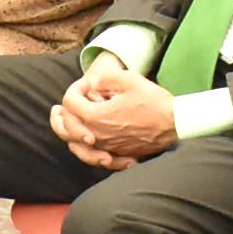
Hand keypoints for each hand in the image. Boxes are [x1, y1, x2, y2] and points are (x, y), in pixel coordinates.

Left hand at [53, 64, 179, 167]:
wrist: (175, 124)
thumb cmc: (154, 102)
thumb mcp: (130, 80)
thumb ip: (106, 77)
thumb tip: (92, 81)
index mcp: (97, 117)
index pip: (70, 103)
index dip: (75, 89)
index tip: (88, 84)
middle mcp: (98, 136)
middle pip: (65, 128)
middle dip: (59, 115)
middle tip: (57, 107)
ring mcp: (107, 147)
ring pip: (75, 146)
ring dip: (67, 133)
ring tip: (64, 126)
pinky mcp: (116, 154)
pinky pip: (91, 156)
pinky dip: (82, 148)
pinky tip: (83, 141)